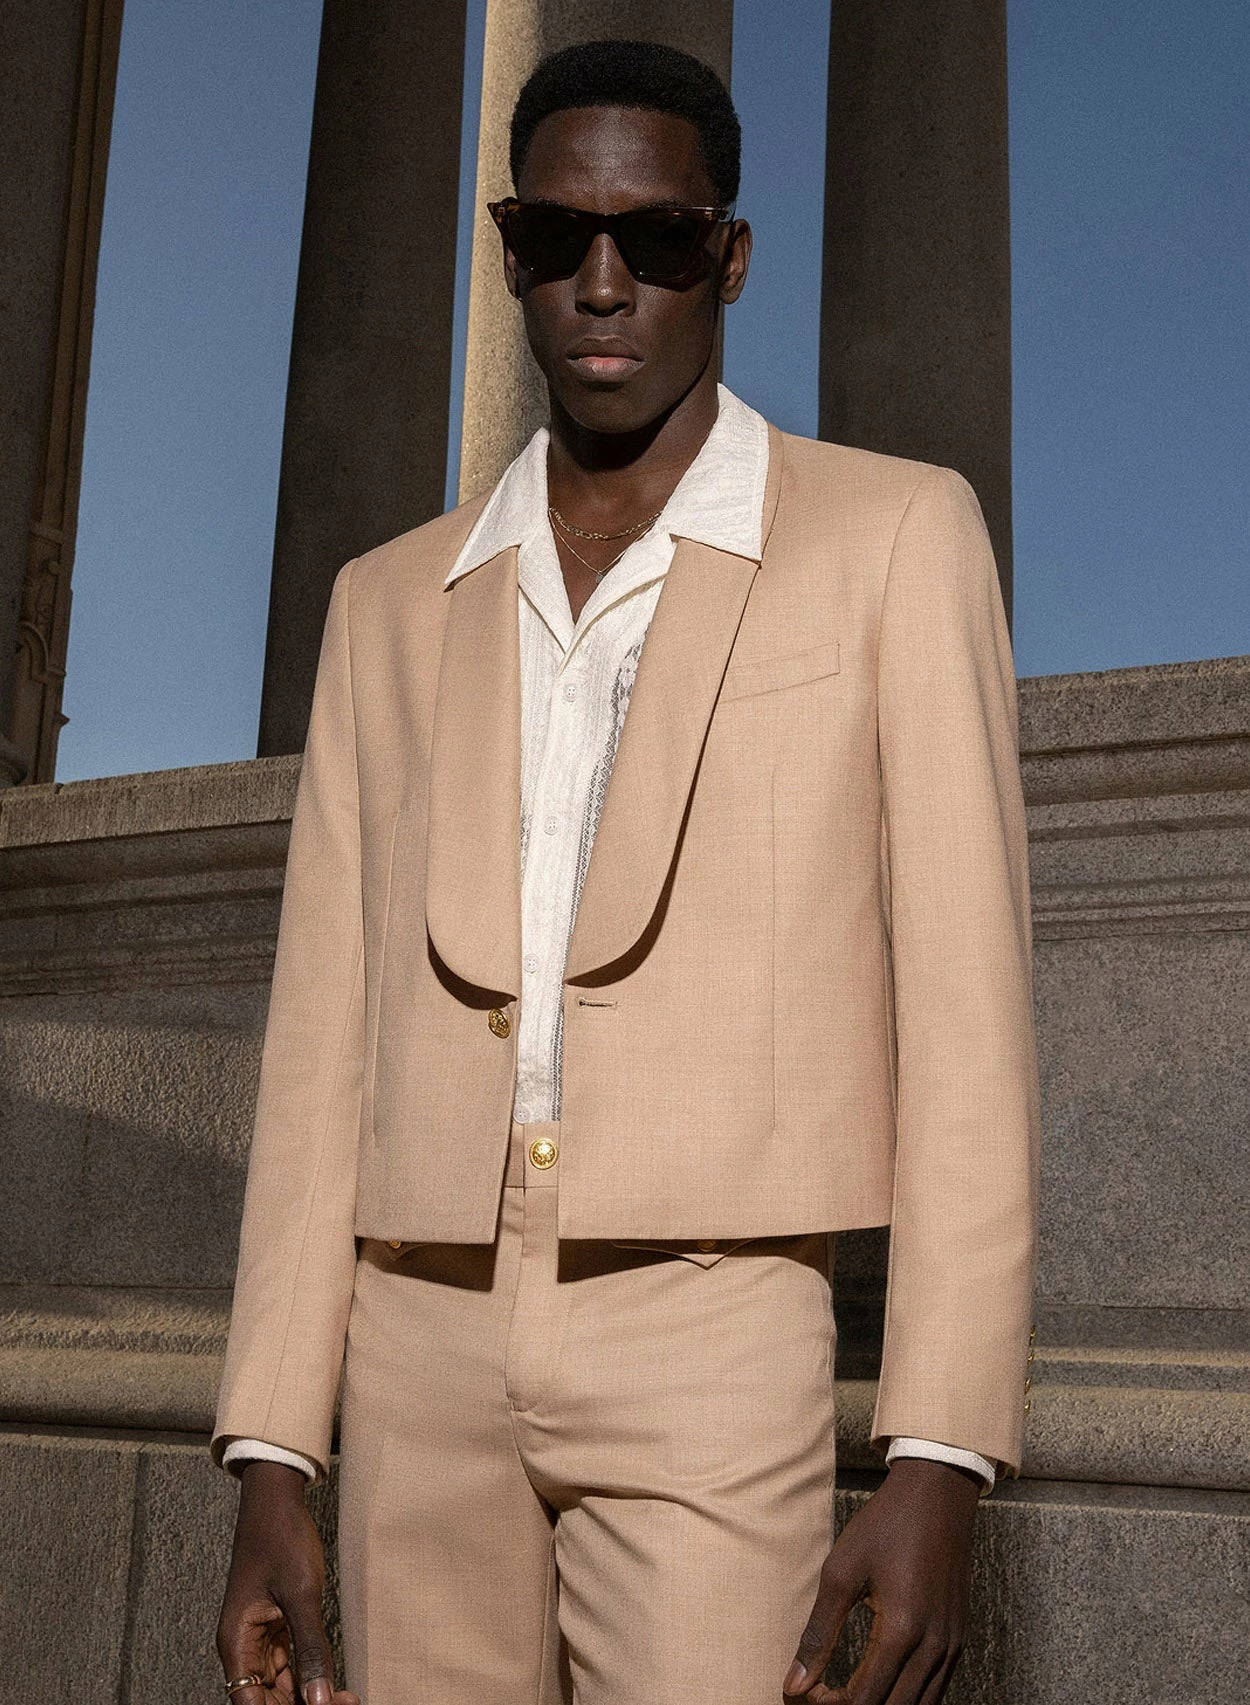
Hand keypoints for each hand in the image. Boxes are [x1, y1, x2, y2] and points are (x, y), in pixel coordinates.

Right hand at [217, 1460, 359, 1704]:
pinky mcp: (277, 1626)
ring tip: (347, 1698)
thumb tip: (318, 1700)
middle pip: (267, 1698)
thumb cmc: (281, 1537)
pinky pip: (291, 1664)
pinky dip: (312, 1675)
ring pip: (282, 1685)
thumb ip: (311, 1648)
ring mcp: (260, 1637)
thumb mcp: (301, 1593)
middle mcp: (243, 1646)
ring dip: (311, 1695)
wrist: (277, 1498)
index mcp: (237, 1643)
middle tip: (345, 1703)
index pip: (251, 1702)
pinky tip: (337, 1684)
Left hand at [783, 1457, 980, 1704]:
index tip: (803, 1693)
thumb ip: (818, 1634)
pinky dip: (905, 1699)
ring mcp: (952, 1646)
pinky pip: (934, 1691)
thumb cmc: (885, 1526)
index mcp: (901, 1629)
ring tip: (845, 1695)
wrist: (937, 1494)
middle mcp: (934, 1647)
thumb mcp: (841, 1572)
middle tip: (821, 1696)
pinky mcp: (959, 1640)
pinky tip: (879, 1685)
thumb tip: (795, 1684)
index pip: (863, 1700)